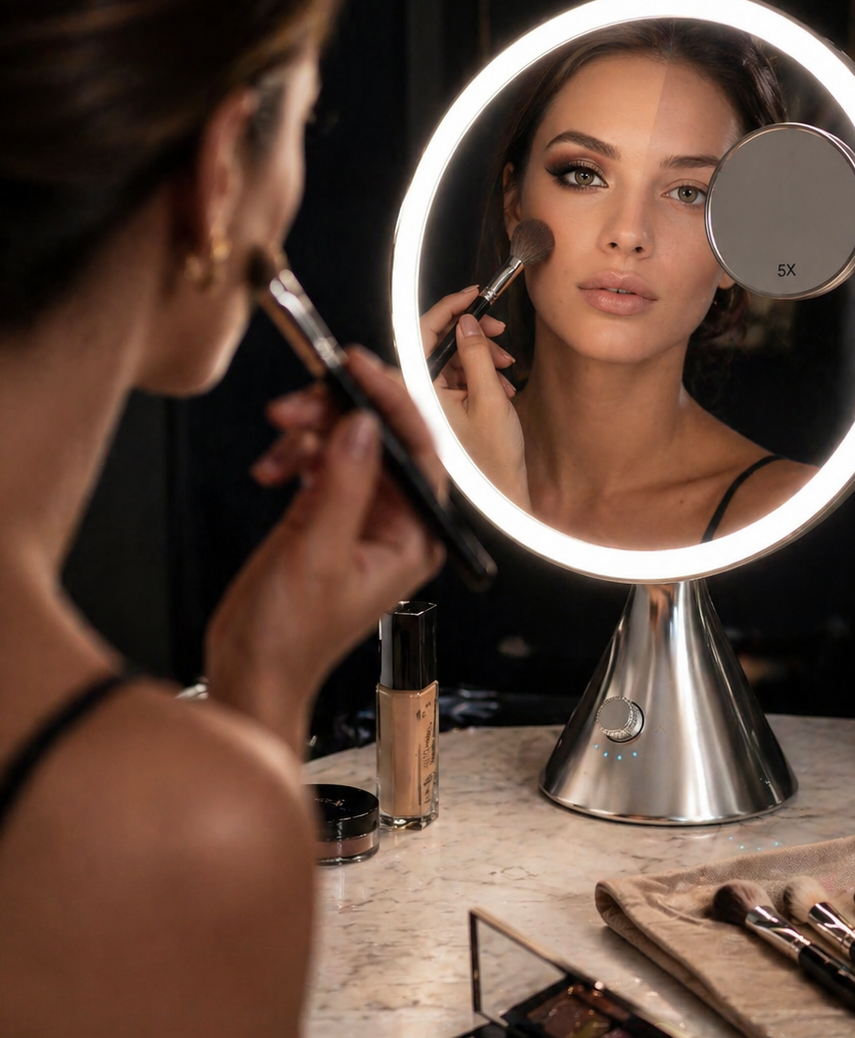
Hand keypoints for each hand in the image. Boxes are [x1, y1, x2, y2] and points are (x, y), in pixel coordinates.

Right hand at [206, 347, 444, 751]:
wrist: (252, 669)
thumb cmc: (291, 638)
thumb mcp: (318, 555)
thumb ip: (345, 485)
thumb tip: (364, 425)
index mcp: (417, 535)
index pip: (419, 447)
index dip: (390, 400)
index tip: (355, 368)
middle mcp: (398, 520)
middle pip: (382, 435)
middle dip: (339, 412)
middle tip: (297, 405)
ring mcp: (364, 513)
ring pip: (348, 440)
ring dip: (310, 430)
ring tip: (277, 444)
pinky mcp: (330, 511)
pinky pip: (322, 458)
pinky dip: (295, 452)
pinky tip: (273, 469)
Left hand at [438, 314, 529, 509]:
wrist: (500, 496)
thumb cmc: (493, 460)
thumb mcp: (489, 399)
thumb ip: (475, 357)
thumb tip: (466, 324)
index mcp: (420, 392)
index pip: (421, 334)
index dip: (447, 308)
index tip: (472, 296)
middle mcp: (419, 396)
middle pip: (437, 345)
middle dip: (471, 335)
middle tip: (496, 330)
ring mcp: (430, 403)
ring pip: (451, 360)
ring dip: (481, 357)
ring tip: (506, 366)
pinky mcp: (443, 410)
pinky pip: (457, 379)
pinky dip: (481, 375)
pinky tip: (501, 385)